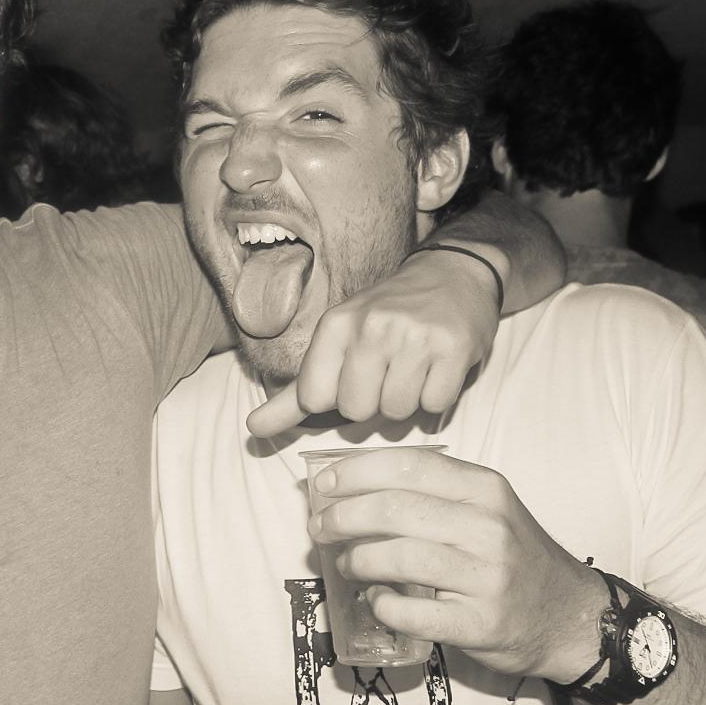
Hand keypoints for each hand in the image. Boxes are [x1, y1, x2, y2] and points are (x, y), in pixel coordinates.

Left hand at [248, 248, 499, 437]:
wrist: (451, 276)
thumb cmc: (386, 317)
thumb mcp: (335, 343)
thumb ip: (294, 396)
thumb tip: (253, 428)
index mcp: (336, 324)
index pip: (315, 399)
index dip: (337, 398)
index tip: (352, 375)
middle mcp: (372, 327)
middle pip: (357, 412)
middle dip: (374, 402)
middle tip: (388, 371)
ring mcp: (414, 336)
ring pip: (398, 412)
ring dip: (407, 401)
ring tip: (413, 368)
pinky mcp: (453, 348)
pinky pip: (434, 405)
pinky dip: (437, 396)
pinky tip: (437, 368)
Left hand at [307, 447, 606, 681]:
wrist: (568, 615)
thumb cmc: (510, 557)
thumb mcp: (484, 509)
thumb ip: (429, 494)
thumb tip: (347, 488)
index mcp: (484, 488)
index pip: (408, 464)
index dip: (355, 473)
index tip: (322, 486)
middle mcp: (487, 526)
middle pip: (393, 509)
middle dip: (342, 517)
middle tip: (320, 529)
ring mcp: (485, 576)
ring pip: (398, 557)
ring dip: (357, 560)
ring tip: (346, 565)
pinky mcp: (479, 623)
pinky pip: (410, 611)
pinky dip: (381, 605)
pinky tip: (376, 600)